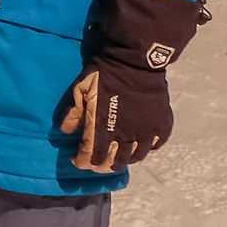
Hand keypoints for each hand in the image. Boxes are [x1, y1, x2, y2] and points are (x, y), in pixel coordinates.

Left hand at [58, 0, 204, 171]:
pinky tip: (139, 146)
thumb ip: (73, 112)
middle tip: (96, 162)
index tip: (77, 162)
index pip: (91, 155)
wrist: (134, 62)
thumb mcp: (80, 90)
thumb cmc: (103, 74)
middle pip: (114, 162)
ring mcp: (146, 132)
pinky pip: (155, 145)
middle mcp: (126, 136)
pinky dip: (146, 149)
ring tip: (116, 158)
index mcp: (103, 128)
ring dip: (124, 160)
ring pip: (135, 157)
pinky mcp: (161, 125)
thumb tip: (66, 132)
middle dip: (102, 165)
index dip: (83, 162)